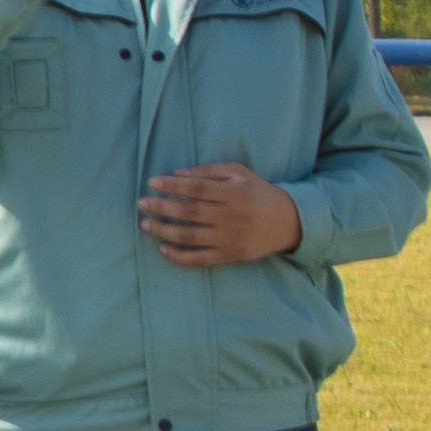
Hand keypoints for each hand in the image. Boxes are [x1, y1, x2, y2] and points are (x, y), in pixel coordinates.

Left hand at [139, 163, 301, 267]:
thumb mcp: (240, 174)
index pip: (197, 188)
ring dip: (164, 231)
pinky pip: (200, 259)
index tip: (152, 182)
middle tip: (141, 204)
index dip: (173, 185)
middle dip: (162, 207)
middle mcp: (231, 216)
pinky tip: (163, 249)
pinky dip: (179, 256)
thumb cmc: (257, 193)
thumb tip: (177, 173)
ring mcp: (230, 238)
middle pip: (190, 212)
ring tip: (145, 224)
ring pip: (191, 236)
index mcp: (234, 193)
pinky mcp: (231, 255)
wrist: (289, 222)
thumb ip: (209, 171)